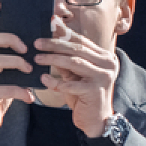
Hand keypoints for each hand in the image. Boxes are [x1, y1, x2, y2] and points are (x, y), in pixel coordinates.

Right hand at [0, 1, 34, 145]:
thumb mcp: (0, 76)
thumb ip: (9, 62)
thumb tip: (32, 49)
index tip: (0, 2)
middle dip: (9, 39)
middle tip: (25, 47)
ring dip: (18, 63)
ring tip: (30, 69)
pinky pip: (5, 89)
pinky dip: (21, 92)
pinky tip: (30, 97)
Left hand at [34, 19, 119, 140]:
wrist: (96, 120)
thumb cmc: (83, 95)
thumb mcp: (74, 74)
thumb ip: (66, 59)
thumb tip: (48, 41)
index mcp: (104, 57)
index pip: (81, 41)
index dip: (64, 32)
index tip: (49, 24)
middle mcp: (108, 64)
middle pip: (77, 48)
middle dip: (54, 44)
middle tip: (37, 43)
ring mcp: (104, 77)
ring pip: (74, 62)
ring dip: (53, 59)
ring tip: (37, 58)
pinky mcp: (95, 91)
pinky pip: (71, 84)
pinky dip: (56, 82)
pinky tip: (43, 79)